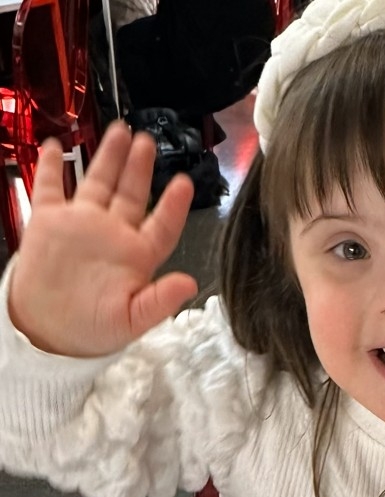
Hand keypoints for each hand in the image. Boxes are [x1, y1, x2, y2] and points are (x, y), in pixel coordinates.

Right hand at [8, 120, 197, 356]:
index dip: (174, 205)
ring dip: (108, 156)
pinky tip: (56, 146)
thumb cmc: (94, 329)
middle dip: (140, 166)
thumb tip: (189, 284)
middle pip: (132, 193)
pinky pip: (50, 187)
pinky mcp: (50, 222)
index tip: (184, 183)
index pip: (162, 225)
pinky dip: (52, 166)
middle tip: (148, 140)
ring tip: (120, 130)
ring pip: (98, 182)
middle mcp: (114, 233)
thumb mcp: (131, 321)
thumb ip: (160, 301)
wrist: (49, 333)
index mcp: (138, 255)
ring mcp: (82, 224)